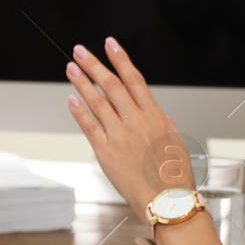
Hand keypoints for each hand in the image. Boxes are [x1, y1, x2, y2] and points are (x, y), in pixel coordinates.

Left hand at [64, 38, 192, 219]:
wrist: (167, 201)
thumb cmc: (173, 173)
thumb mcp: (174, 138)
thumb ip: (158, 118)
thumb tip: (148, 105)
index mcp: (155, 115)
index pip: (134, 78)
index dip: (120, 59)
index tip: (110, 44)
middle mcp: (136, 122)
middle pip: (111, 85)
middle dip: (93, 65)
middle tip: (80, 51)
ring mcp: (120, 136)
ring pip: (96, 101)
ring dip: (81, 82)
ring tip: (71, 68)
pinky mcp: (106, 152)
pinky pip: (88, 126)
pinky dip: (79, 110)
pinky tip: (71, 98)